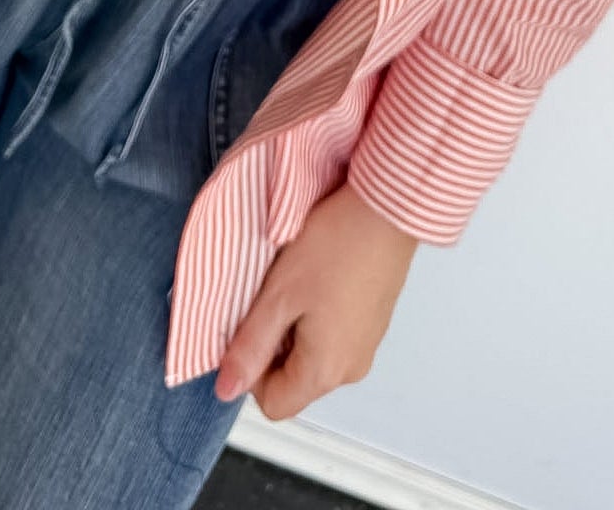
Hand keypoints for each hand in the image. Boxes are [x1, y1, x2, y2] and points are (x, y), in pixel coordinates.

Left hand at [212, 181, 417, 419]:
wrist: (387, 209)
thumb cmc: (335, 246)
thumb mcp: (279, 295)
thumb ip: (250, 346)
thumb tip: (226, 389)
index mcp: (325, 371)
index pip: (273, 404)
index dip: (251, 372)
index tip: (250, 328)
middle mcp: (351, 369)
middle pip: (295, 382)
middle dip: (274, 347)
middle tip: (273, 299)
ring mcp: (367, 346)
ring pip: (313, 358)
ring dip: (295, 329)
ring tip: (296, 284)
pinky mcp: (374, 323)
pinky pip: (335, 337)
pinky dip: (318, 317)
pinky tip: (319, 277)